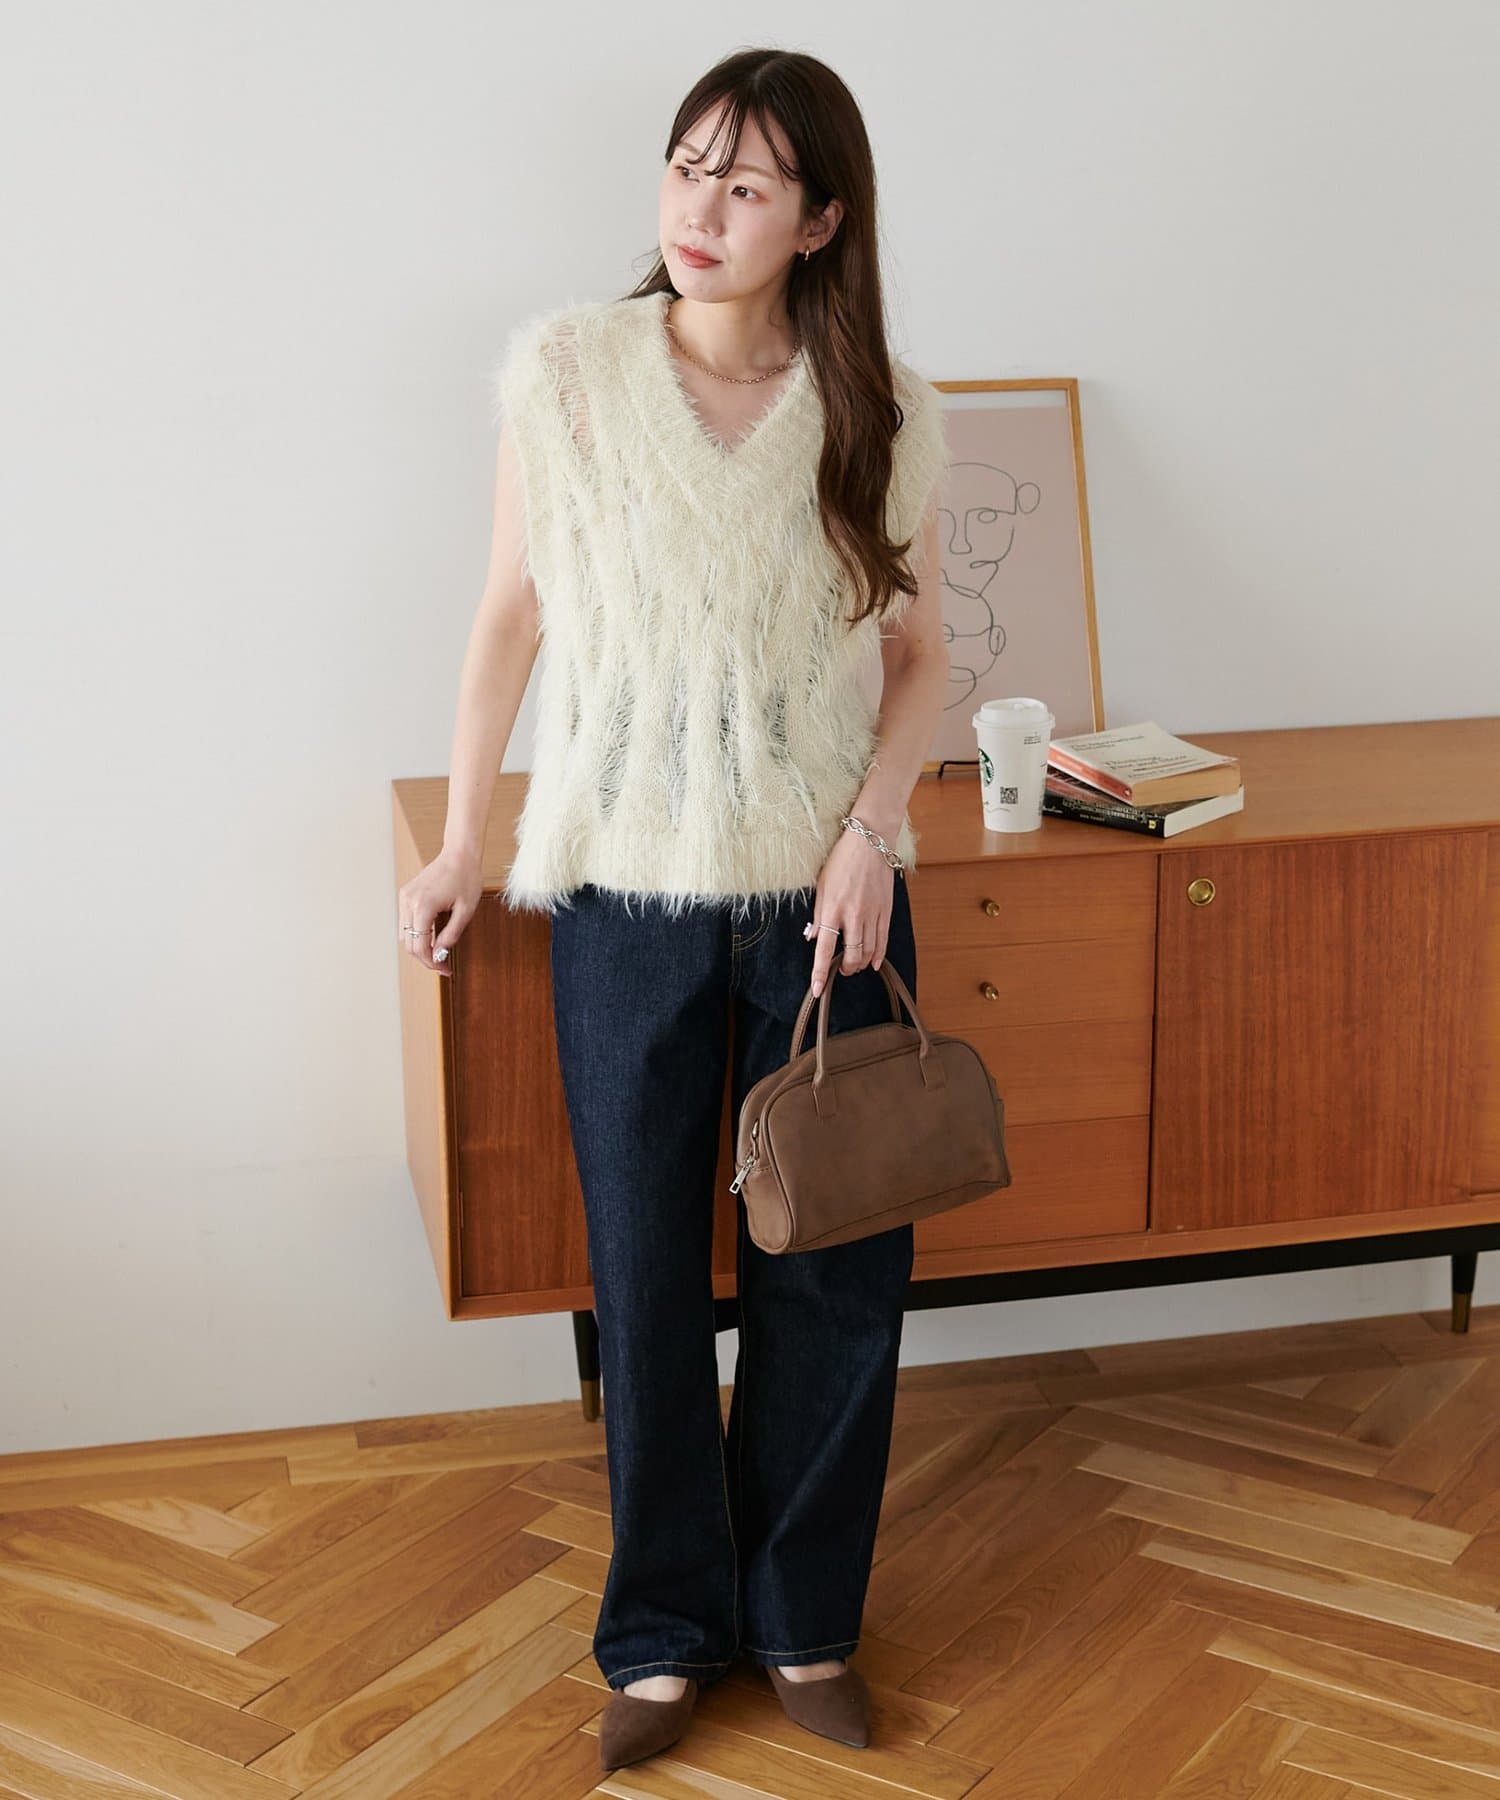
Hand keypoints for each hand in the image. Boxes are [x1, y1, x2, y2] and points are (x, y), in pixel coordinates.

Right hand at [397, 848, 484, 977]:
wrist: (459, 854)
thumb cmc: (467, 878)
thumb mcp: (466, 910)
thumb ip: (451, 934)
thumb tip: (440, 954)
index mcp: (423, 906)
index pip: (420, 946)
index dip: (432, 962)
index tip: (445, 970)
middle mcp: (409, 902)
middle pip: (409, 944)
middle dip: (425, 958)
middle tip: (443, 966)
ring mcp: (405, 897)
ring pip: (404, 935)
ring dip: (419, 947)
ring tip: (438, 953)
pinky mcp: (406, 895)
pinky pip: (406, 922)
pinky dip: (416, 934)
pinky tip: (432, 937)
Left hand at [803, 828, 896, 996]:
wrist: (870, 843)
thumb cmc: (842, 860)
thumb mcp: (822, 884)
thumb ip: (818, 913)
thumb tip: (813, 937)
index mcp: (832, 908)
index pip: (825, 948)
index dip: (820, 972)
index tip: (817, 989)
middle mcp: (853, 915)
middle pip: (852, 955)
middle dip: (846, 969)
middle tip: (841, 971)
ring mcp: (872, 914)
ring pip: (869, 951)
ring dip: (860, 964)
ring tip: (855, 967)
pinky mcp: (886, 911)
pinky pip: (883, 940)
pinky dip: (878, 955)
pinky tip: (873, 963)